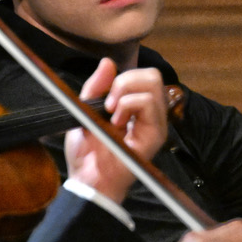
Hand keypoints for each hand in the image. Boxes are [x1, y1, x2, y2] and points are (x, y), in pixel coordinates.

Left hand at [64, 58, 169, 202]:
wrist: (88, 179)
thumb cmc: (87, 153)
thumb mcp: (85, 111)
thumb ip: (96, 87)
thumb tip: (108, 62)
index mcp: (136, 108)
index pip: (142, 76)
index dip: (122, 78)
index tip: (104, 97)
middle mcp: (150, 114)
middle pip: (152, 75)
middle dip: (126, 80)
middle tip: (110, 102)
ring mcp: (156, 123)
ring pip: (153, 83)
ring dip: (125, 92)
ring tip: (112, 113)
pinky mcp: (157, 134)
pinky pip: (149, 102)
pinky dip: (129, 104)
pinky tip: (117, 121)